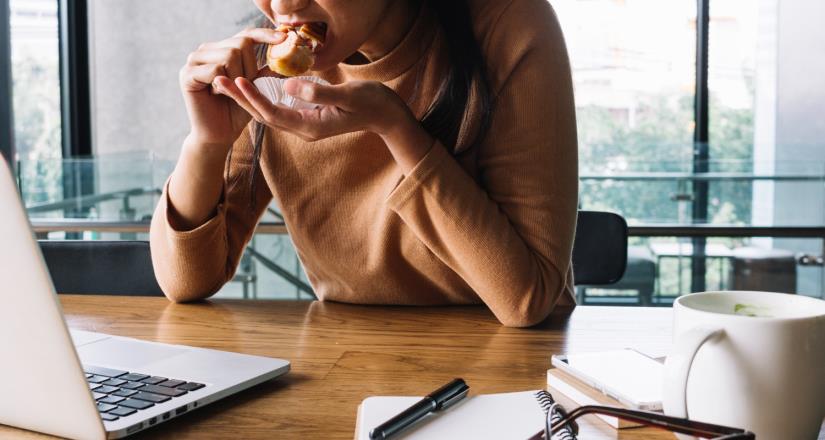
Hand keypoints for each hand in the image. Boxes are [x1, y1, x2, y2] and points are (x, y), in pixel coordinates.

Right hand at [179, 28, 284, 148]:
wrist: (219, 134)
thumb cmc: (237, 111)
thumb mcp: (256, 88)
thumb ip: (265, 71)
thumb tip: (284, 54)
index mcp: (222, 49)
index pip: (246, 35)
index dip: (265, 35)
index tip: (284, 38)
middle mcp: (207, 50)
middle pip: (241, 43)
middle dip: (250, 68)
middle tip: (241, 87)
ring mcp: (194, 60)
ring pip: (230, 55)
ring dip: (237, 78)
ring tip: (227, 91)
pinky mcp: (187, 73)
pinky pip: (216, 70)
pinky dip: (222, 85)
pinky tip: (215, 94)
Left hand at [222, 77, 409, 140]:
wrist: (387, 115)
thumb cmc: (371, 103)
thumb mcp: (347, 95)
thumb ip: (318, 92)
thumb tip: (288, 84)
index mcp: (311, 127)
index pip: (274, 113)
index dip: (254, 98)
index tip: (237, 80)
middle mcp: (304, 129)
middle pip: (265, 115)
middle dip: (241, 99)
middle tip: (218, 81)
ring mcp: (306, 123)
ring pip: (270, 112)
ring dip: (248, 98)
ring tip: (227, 83)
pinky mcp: (309, 115)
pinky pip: (280, 107)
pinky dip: (264, 96)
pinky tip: (253, 84)